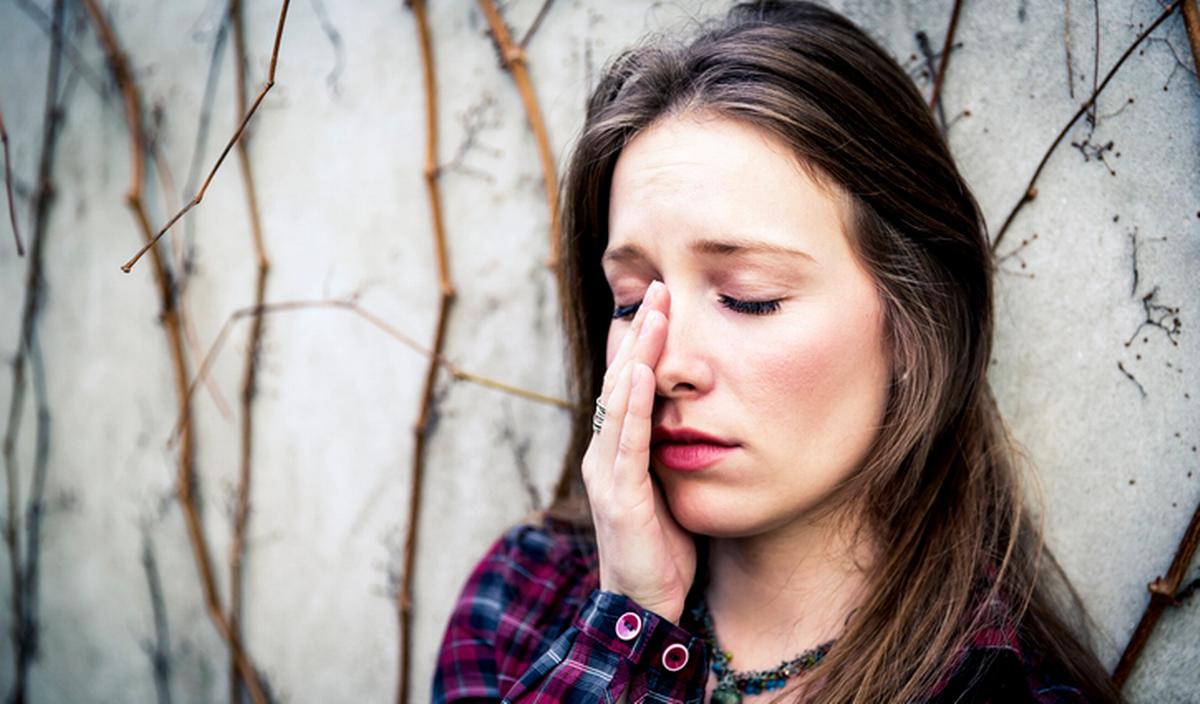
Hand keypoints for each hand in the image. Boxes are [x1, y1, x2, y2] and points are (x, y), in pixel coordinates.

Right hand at [582, 281, 696, 623]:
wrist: (644, 605)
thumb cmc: (661, 549)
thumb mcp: (667, 488)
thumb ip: (670, 452)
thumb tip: (696, 418)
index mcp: (614, 451)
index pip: (626, 384)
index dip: (641, 342)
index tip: (661, 302)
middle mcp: (603, 454)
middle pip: (619, 380)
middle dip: (639, 333)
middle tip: (658, 288)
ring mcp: (606, 473)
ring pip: (619, 399)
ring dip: (636, 353)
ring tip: (653, 313)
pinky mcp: (618, 495)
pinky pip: (627, 440)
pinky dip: (633, 403)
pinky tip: (642, 371)